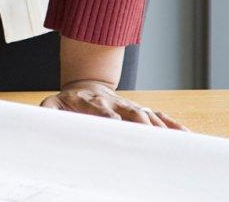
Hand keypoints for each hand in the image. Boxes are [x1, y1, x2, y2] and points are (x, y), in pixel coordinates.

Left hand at [40, 80, 188, 129]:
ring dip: (159, 128)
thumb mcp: (52, 103)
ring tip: (173, 142)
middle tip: (149, 136)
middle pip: (129, 111)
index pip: (99, 108)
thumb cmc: (67, 102)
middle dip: (139, 123)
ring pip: (146, 115)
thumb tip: (41, 117)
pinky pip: (159, 118)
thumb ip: (47, 111)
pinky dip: (173, 126)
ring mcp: (128, 106)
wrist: (85, 86)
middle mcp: (113, 102)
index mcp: (90, 101)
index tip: (115, 123)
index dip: (106, 115)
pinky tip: (187, 137)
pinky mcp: (140, 111)